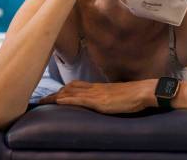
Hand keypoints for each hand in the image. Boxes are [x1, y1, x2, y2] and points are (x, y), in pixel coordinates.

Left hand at [38, 79, 156, 113]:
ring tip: (44, 101)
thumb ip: (110, 96)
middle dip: (55, 93)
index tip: (54, 94)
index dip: (64, 89)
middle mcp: (95, 88)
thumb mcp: (119, 94)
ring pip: (71, 92)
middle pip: (70, 88)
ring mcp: (97, 94)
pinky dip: (67, 100)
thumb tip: (106, 101)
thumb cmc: (135, 94)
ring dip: (56, 96)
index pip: (77, 85)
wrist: (144, 91)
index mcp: (99, 87)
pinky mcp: (99, 101)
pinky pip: (79, 99)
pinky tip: (58, 102)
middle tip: (42, 99)